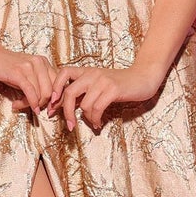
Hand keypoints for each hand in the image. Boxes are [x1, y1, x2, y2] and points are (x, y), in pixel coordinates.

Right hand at [0, 40, 56, 115]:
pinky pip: (30, 92)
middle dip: (43, 105)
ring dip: (30, 104)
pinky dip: (28, 103)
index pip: (58, 85)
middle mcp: (39, 63)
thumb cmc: (6, 67)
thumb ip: (37, 83)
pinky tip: (18, 105)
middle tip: (33, 110)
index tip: (47, 109)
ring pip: (40, 94)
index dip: (55, 100)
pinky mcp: (18, 73)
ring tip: (18, 105)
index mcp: (44, 62)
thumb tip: (48, 102)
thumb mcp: (26, 73)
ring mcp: (29, 67)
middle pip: (51, 92)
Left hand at [47, 60, 165, 130]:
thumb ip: (83, 92)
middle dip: (66, 112)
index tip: (52, 105)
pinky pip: (97, 108)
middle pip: (69, 93)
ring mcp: (102, 81)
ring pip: (84, 104)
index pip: (63, 72)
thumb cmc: (120, 84)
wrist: (143, 78)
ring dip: (86, 118)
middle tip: (69, 125)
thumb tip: (64, 106)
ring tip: (93, 123)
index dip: (55, 87)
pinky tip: (98, 123)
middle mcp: (92, 74)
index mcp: (86, 71)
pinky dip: (95, 119)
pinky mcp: (113, 89)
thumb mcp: (98, 84)